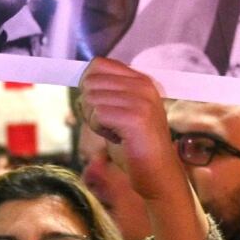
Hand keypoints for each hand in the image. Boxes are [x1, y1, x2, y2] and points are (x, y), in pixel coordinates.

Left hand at [75, 58, 184, 202]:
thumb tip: (82, 81)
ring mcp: (141, 101)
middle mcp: (143, 86)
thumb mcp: (121, 112)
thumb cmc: (134, 147)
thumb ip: (106, 94)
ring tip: (115, 132)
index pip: (98, 64)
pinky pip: (97, 114)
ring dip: (94, 120)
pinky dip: (100, 129)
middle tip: (107, 124)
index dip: (88, 85)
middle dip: (89, 105)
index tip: (98, 107)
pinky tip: (118, 138)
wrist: (157, 175)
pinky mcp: (136, 118)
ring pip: (91, 98)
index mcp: (141, 81)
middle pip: (90, 81)